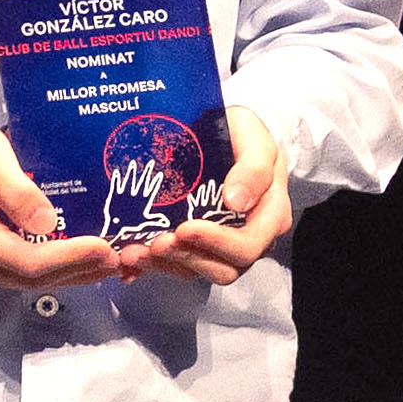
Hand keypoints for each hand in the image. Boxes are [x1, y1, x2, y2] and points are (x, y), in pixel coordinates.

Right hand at [0, 122, 118, 291]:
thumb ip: (18, 191)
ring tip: (109, 262)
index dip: (69, 258)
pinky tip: (83, 261)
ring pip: (32, 282)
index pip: (27, 261)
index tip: (104, 247)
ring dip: (73, 274)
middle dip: (79, 269)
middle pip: (32, 278)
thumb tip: (48, 223)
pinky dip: (58, 270)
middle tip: (118, 256)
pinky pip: (25, 276)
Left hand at [125, 105, 293, 284]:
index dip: (217, 243)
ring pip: (196, 270)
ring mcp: (222, 245)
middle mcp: (249, 237)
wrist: (224, 130)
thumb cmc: (243, 136)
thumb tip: (237, 202)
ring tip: (135, 252)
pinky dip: (154, 263)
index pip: (248, 246)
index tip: (186, 227)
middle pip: (223, 268)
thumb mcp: (255, 141)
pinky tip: (133, 255)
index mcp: (269, 217)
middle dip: (187, 257)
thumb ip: (254, 169)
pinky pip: (177, 265)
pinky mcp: (197, 246)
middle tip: (156, 242)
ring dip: (165, 264)